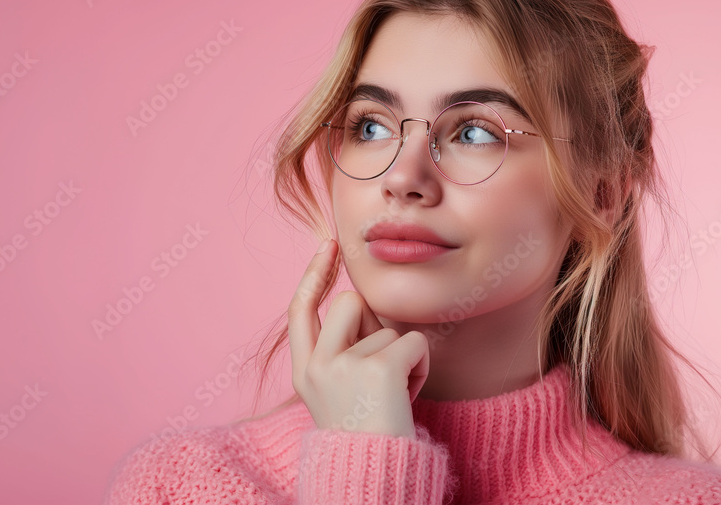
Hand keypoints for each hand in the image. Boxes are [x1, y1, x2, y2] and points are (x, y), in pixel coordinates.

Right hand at [287, 238, 429, 437]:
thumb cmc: (364, 432)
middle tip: (379, 366)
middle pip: (350, 304)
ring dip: (400, 356)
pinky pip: (413, 342)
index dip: (313, 275)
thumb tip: (361, 301)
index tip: (328, 247)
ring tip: (391, 394)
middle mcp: (317, 364)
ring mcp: (343, 365)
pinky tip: (407, 395)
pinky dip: (420, 367)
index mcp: (303, 369)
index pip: (300, 308)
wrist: (373, 473)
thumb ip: (340, 348)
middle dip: (374, 324)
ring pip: (387, 328)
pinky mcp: (378, 369)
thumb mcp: (336, 388)